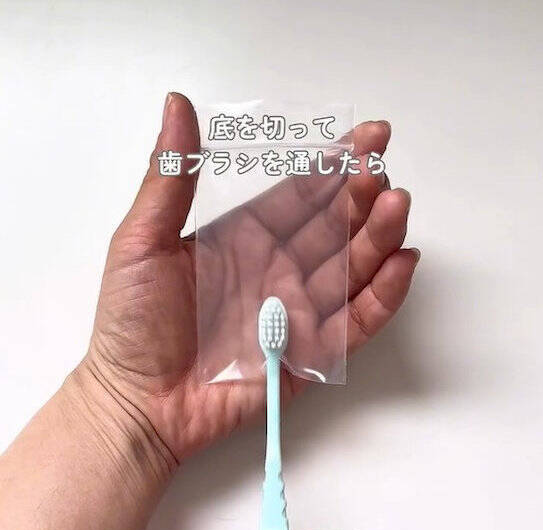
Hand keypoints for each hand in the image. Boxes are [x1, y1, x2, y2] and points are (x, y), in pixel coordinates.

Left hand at [83, 93, 418, 476]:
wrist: (138, 402)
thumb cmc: (132, 324)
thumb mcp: (142, 242)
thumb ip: (170, 178)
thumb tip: (177, 104)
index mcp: (243, 239)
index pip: (298, 195)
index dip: (331, 166)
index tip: (364, 138)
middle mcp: (277, 271)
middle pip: (332, 228)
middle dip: (361, 197)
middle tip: (382, 173)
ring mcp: (297, 313)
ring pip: (350, 269)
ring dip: (378, 237)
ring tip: (397, 207)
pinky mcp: (310, 355)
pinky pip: (355, 324)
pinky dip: (382, 297)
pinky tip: (401, 264)